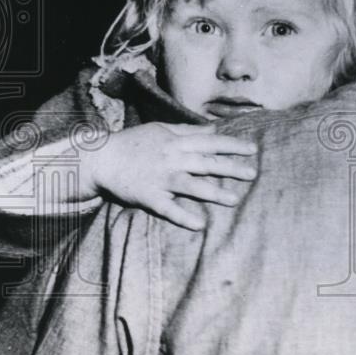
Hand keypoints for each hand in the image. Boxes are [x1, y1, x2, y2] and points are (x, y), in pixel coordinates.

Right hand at [82, 122, 256, 229]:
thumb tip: (214, 129)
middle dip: (231, 168)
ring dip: (213, 193)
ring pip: (191, 185)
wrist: (102, 158)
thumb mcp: (161, 130)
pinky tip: (199, 224)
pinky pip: (167, 208)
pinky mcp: (148, 196)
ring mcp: (160, 178)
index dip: (232, 146)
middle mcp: (171, 159)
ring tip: (234, 200)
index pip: (210, 142)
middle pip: (206, 163)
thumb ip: (188, 131)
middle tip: (253, 174)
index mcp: (176, 142)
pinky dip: (183, 217)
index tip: (253, 149)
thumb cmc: (134, 143)